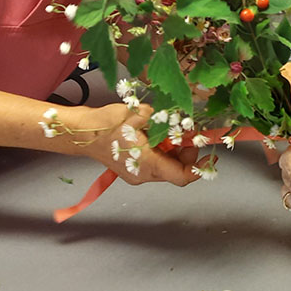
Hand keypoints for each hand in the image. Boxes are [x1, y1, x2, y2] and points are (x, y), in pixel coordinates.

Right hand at [74, 103, 209, 185]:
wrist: (81, 132)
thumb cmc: (106, 124)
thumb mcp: (139, 114)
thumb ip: (163, 118)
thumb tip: (182, 119)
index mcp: (147, 164)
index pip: (181, 176)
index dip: (199, 168)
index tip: (210, 156)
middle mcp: (144, 175)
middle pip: (176, 169)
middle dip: (186, 151)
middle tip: (186, 131)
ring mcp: (137, 174)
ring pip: (167, 165)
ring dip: (174, 149)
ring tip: (170, 129)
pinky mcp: (133, 169)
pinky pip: (156, 162)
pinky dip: (163, 150)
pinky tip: (157, 134)